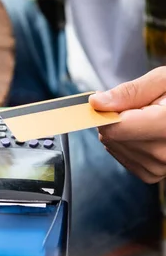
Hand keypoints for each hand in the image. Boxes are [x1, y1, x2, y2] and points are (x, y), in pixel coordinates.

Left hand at [90, 68, 165, 182]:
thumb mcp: (163, 80)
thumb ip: (129, 92)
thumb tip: (97, 103)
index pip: (114, 128)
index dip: (107, 112)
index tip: (113, 100)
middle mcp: (163, 153)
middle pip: (111, 138)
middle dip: (116, 119)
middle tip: (139, 108)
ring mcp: (158, 168)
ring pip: (113, 147)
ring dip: (121, 131)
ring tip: (146, 119)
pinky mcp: (153, 175)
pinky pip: (122, 157)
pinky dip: (127, 143)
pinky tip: (143, 133)